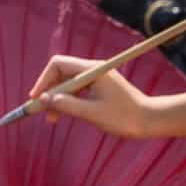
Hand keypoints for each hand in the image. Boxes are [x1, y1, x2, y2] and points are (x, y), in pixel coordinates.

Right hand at [29, 55, 155, 137]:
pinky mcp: (99, 87)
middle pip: (61, 73)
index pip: (58, 64)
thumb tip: (44, 99)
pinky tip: (63, 115)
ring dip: (57, 99)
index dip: (43, 80)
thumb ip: (66, 105)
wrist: (149, 120)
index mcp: (92, 70)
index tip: (36, 98)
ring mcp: (97, 78)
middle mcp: (93, 70)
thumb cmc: (124, 117)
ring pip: (68, 83)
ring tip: (51, 119)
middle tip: (41, 112)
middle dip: (49, 91)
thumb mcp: (92, 113)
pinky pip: (77, 90)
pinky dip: (68, 101)